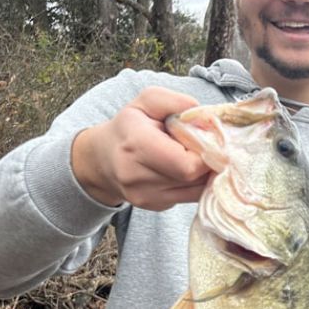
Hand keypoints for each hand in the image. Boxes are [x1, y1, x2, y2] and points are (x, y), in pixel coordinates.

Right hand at [71, 87, 209, 209]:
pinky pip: (189, 198)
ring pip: (196, 191)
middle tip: (204, 146)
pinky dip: (195, 184)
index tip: (206, 138)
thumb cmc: (128, 127)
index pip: (188, 165)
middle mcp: (138, 176)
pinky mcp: (155, 206)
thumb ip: (175, 102)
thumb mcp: (146, 102)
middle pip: (194, 179)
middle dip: (207, 162)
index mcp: (137, 145)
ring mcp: (146, 196)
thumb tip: (204, 115)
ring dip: (203, 174)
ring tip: (193, 156)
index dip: (206, 152)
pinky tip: (184, 169)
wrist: (101, 159)